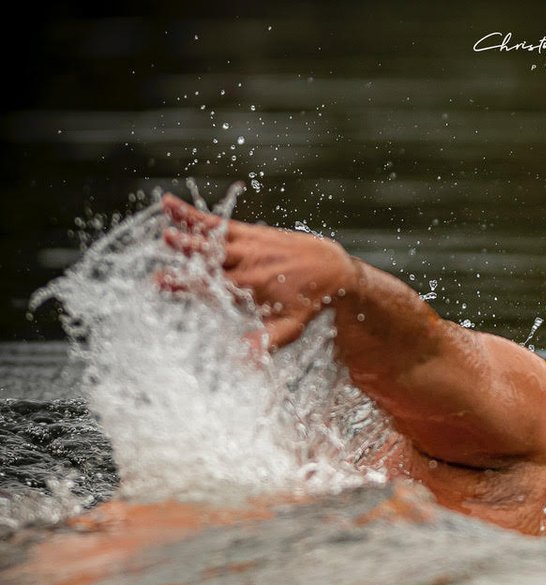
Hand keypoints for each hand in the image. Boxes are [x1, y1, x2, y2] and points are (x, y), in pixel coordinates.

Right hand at [161, 194, 359, 349]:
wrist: (333, 271)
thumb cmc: (309, 304)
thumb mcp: (290, 328)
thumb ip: (264, 343)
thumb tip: (243, 366)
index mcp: (251, 286)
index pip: (213, 285)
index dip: (187, 282)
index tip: (161, 281)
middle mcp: (249, 262)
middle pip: (214, 254)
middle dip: (190, 247)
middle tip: (165, 239)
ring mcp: (249, 244)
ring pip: (214, 234)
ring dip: (190, 226)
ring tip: (166, 216)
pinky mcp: (250, 232)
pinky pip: (221, 222)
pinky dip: (196, 214)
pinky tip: (171, 205)